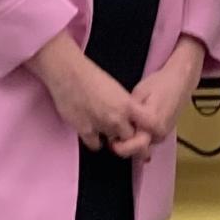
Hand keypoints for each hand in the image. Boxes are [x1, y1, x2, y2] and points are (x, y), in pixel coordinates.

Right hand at [31, 34, 149, 153]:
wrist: (68, 73)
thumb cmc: (91, 76)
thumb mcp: (116, 89)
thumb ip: (125, 105)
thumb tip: (130, 117)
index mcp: (127, 104)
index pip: (150, 124)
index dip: (150, 129)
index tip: (145, 130)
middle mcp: (117, 118)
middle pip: (131, 137)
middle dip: (126, 135)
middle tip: (120, 131)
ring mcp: (101, 126)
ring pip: (114, 143)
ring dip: (110, 138)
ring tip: (104, 127)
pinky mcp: (85, 131)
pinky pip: (96, 145)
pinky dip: (95, 141)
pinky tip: (92, 131)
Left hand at [124, 39, 206, 149]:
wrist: (180, 81)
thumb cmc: (158, 83)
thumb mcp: (138, 94)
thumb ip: (128, 112)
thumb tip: (115, 126)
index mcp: (152, 123)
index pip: (134, 145)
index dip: (120, 146)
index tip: (111, 141)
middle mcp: (160, 133)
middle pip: (139, 148)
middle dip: (125, 145)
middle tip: (113, 138)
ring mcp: (164, 134)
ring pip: (144, 145)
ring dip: (133, 141)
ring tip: (123, 129)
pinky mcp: (165, 133)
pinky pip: (150, 139)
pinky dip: (140, 136)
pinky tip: (134, 127)